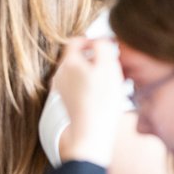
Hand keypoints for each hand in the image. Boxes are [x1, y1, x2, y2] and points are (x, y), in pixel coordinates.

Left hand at [52, 38, 125, 166]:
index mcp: (68, 63)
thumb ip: (101, 46)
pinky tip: (105, 94)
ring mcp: (62, 89)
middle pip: (77, 57)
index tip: (107, 46)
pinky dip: (91, 85)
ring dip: (94, 72)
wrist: (91, 133)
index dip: (93, 40)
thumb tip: (98, 40)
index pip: (76, 41)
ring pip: (79, 72)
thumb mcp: (107, 65)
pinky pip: (79, 86)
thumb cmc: (102, 100)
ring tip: (112, 81)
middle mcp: (60, 75)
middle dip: (95, 57)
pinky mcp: (68, 102)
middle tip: (112, 64)